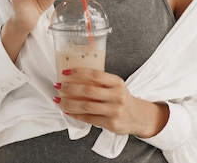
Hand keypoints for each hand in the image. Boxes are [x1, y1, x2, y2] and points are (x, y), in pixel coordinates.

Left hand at [53, 68, 168, 137]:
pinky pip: (88, 118)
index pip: (95, 74)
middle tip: (58, 86)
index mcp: (117, 82)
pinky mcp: (111, 124)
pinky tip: (66, 111)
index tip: (65, 72)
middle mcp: (117, 96)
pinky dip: (74, 114)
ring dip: (68, 103)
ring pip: (86, 106)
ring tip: (58, 100)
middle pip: (88, 91)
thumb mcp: (115, 86)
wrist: (138, 117)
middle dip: (69, 88)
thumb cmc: (121, 98)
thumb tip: (72, 77)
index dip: (78, 72)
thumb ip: (99, 82)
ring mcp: (114, 111)